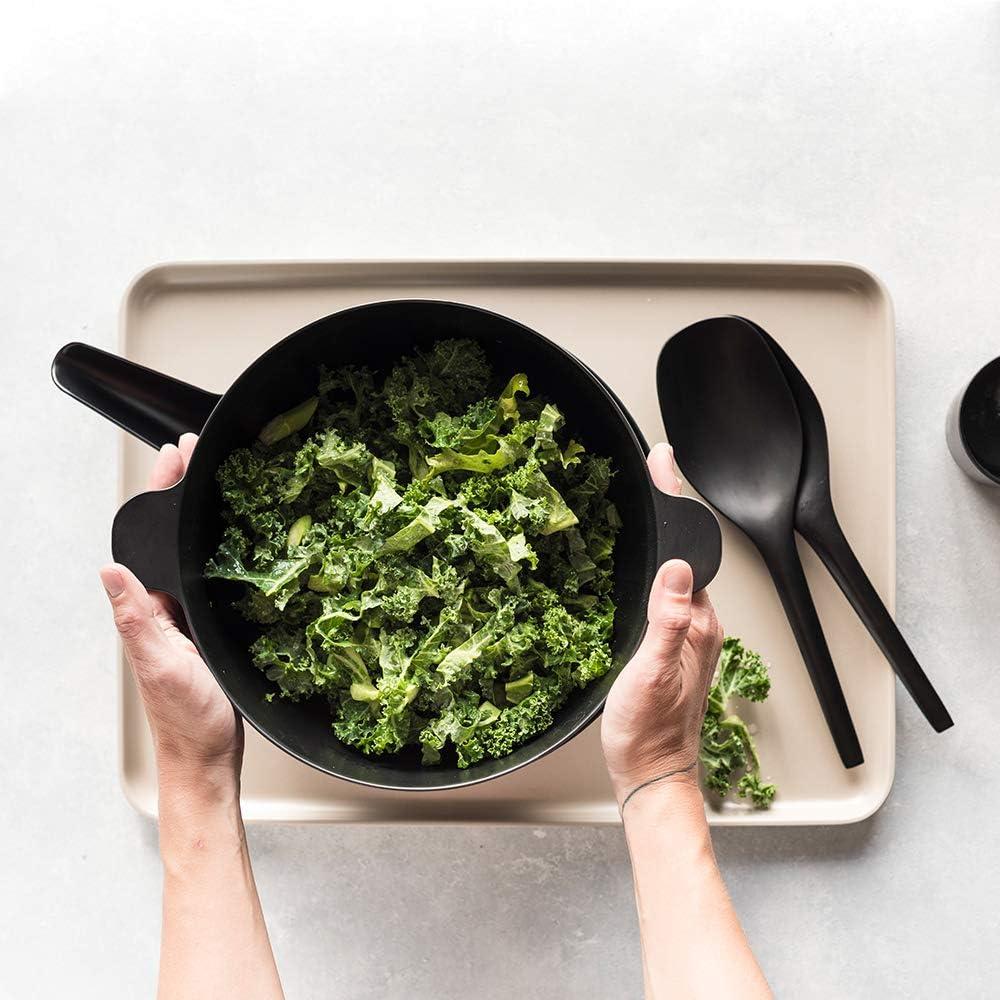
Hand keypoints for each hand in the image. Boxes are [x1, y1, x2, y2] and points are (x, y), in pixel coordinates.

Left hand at [99, 434, 242, 784]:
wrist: (210, 757)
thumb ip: (136, 618)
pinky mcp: (212, 630)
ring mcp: (189, 618)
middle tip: (199, 453)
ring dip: (204, 517)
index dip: (162, 493)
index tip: (176, 457)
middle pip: (171, 539)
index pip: (150, 537)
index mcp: (148, 609)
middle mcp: (165, 608)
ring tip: (217, 480)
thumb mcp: (161, 664)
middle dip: (182, 492)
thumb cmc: (188, 719)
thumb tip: (109, 571)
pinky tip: (244, 541)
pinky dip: (227, 550)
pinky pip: (216, 579)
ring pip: (195, 556)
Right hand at [601, 442, 723, 807]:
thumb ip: (668, 623)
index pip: (690, 551)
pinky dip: (657, 569)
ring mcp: (687, 635)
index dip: (674, 503)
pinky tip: (645, 564)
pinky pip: (668, 595)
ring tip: (650, 500)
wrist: (649, 774)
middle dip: (672, 508)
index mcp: (699, 624)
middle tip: (655, 468)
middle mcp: (698, 624)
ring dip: (666, 537)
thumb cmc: (649, 733)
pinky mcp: (673, 646)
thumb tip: (678, 569)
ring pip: (678, 573)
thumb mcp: (653, 675)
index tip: (663, 464)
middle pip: (687, 553)